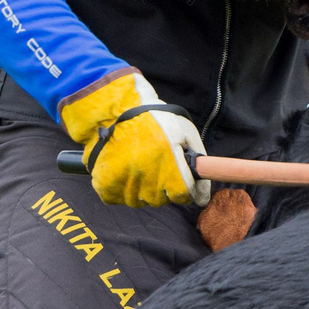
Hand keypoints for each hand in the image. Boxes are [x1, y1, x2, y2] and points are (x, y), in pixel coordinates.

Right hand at [60, 71, 210, 207]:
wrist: (118, 108)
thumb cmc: (156, 118)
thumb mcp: (185, 133)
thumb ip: (200, 164)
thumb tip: (203, 198)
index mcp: (171, 166)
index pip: (184, 195)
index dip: (184, 187)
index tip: (179, 178)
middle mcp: (148, 178)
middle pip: (161, 199)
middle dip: (162, 187)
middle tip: (156, 164)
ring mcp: (125, 184)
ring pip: (139, 201)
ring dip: (141, 188)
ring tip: (138, 164)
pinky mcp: (105, 184)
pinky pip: (116, 198)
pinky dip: (119, 189)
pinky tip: (123, 170)